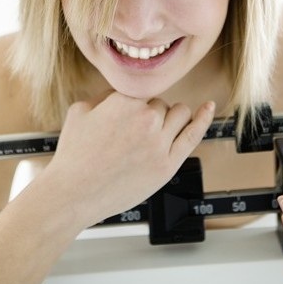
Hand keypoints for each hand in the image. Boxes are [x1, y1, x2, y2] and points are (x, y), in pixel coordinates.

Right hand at [40, 91, 214, 227]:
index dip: (134, 102)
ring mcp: (160, 142)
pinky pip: (193, 134)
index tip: (127, 115)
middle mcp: (146, 118)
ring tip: (150, 134)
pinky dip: (203, 118)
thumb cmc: (74, 156)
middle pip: (162, 103)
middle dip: (149, 113)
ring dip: (169, 118)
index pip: (144, 89)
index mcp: (125, 101)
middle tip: (130, 134)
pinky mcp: (169, 164)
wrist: (73, 194)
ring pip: (179, 113)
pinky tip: (209, 107)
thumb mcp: (80, 111)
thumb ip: (106, 95)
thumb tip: (124, 93)